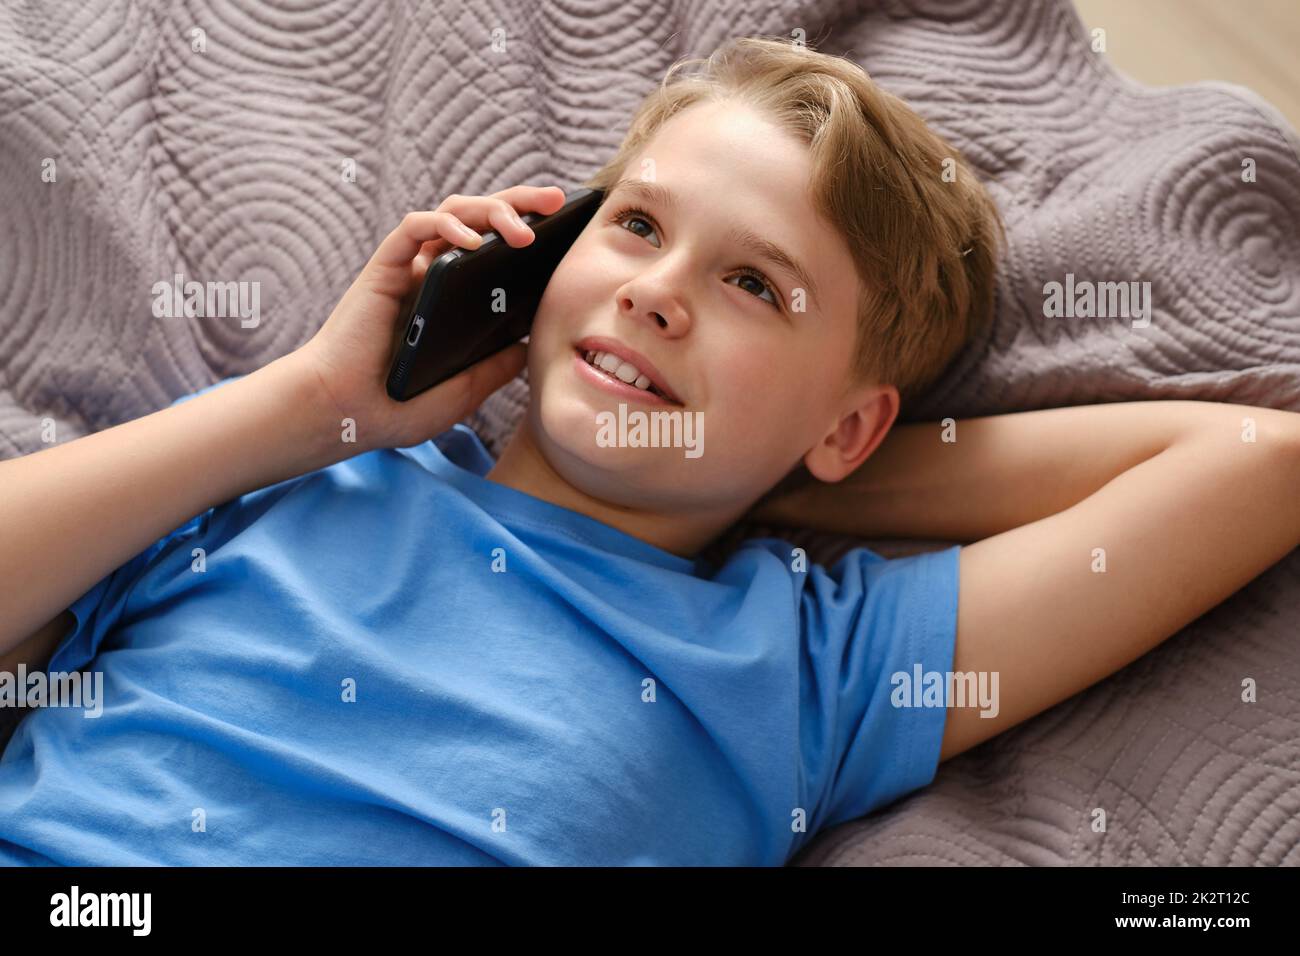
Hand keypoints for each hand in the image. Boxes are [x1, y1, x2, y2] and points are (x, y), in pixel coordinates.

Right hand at [289, 185, 566, 451]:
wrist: (343, 414)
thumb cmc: (397, 406)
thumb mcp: (464, 390)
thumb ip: (496, 367)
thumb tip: (532, 346)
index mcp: (456, 297)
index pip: (499, 248)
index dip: (532, 231)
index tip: (568, 227)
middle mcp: (434, 273)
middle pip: (482, 217)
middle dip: (522, 202)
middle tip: (557, 199)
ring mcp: (410, 268)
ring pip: (453, 211)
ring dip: (492, 210)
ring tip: (524, 230)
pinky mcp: (385, 267)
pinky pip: (415, 228)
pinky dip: (445, 225)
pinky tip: (473, 241)